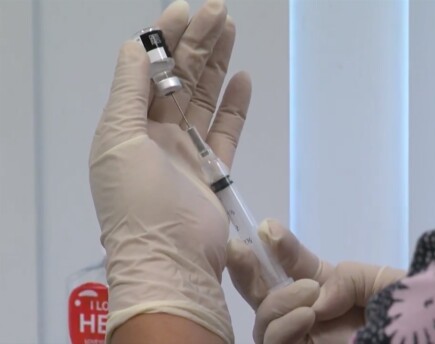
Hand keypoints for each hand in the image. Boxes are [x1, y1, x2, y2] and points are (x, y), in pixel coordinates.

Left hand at [89, 0, 250, 341]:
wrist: (171, 259)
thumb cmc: (137, 200)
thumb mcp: (118, 139)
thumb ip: (128, 91)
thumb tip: (133, 47)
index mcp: (129, 125)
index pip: (148, 71)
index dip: (165, 40)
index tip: (184, 11)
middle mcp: (156, 134)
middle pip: (180, 79)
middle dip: (199, 44)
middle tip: (220, 12)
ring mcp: (187, 151)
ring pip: (204, 98)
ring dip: (218, 65)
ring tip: (232, 32)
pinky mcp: (215, 168)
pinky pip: (226, 129)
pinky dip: (235, 105)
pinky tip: (244, 79)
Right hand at [226, 220, 405, 343]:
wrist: (426, 337)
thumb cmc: (411, 310)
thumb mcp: (382, 282)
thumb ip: (345, 279)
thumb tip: (315, 298)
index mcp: (325, 287)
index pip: (291, 264)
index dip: (278, 246)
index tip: (265, 227)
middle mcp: (307, 311)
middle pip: (264, 293)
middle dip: (246, 270)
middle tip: (239, 250)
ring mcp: (302, 336)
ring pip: (263, 320)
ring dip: (277, 302)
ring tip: (309, 294)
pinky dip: (282, 328)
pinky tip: (306, 315)